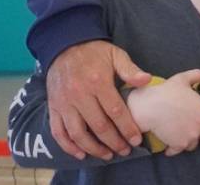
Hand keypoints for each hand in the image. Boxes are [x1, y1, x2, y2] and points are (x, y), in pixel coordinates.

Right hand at [46, 40, 150, 159]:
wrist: (65, 44)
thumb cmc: (95, 51)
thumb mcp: (116, 54)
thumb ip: (130, 69)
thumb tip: (147, 80)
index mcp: (98, 82)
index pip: (115, 111)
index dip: (127, 128)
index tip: (136, 140)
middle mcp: (79, 95)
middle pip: (98, 126)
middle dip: (114, 142)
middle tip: (125, 151)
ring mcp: (64, 102)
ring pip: (78, 133)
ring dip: (93, 148)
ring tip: (107, 155)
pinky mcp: (53, 107)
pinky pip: (58, 131)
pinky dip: (68, 146)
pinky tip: (80, 154)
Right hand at [127, 70, 199, 156]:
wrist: (148, 108)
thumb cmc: (165, 92)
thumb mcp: (182, 79)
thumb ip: (197, 75)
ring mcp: (191, 136)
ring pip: (194, 144)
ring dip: (189, 141)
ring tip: (178, 133)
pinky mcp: (179, 145)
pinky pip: (179, 149)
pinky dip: (175, 147)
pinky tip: (169, 142)